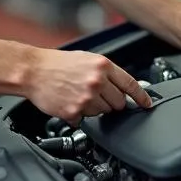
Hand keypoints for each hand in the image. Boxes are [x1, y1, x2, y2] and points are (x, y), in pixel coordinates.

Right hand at [25, 48, 152, 122]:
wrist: (33, 70)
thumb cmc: (57, 64)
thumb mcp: (87, 60)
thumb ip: (106, 73)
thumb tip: (122, 86)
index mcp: (102, 66)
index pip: (131, 84)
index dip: (141, 96)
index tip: (147, 104)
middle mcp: (97, 81)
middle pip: (119, 103)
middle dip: (111, 102)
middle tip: (97, 95)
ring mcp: (87, 98)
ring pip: (103, 113)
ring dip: (95, 109)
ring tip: (79, 96)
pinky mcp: (75, 111)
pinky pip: (86, 120)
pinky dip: (79, 115)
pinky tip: (70, 102)